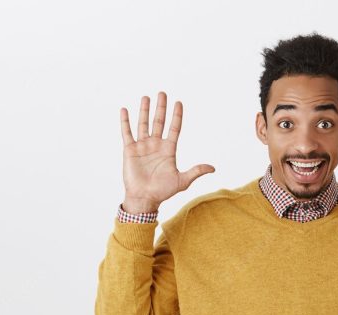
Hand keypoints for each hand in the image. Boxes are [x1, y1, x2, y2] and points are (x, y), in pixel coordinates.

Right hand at [120, 91, 214, 211]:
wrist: (145, 198)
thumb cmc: (163, 191)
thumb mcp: (182, 181)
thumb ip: (196, 171)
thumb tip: (213, 168)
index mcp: (169, 150)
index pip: (174, 128)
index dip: (177, 116)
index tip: (179, 103)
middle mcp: (156, 145)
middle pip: (159, 122)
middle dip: (161, 108)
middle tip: (162, 93)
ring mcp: (142, 146)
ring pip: (143, 124)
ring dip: (144, 110)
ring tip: (147, 97)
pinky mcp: (130, 150)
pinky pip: (127, 133)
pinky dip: (125, 122)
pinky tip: (125, 110)